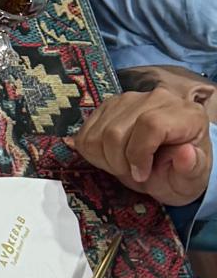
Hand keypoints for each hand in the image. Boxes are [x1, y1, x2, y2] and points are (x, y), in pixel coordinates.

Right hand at [72, 81, 216, 210]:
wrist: (168, 165)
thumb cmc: (180, 173)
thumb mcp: (192, 179)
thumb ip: (193, 168)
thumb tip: (186, 154)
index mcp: (186, 114)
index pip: (150, 124)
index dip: (139, 154)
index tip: (142, 175)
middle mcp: (157, 99)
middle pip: (116, 131)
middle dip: (118, 162)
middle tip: (132, 174)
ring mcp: (128, 100)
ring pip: (98, 133)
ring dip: (104, 158)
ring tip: (123, 166)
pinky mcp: (108, 106)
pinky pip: (85, 132)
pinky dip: (92, 152)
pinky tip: (110, 157)